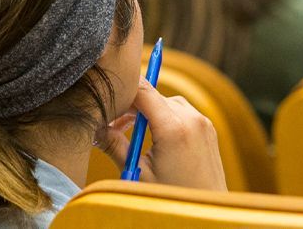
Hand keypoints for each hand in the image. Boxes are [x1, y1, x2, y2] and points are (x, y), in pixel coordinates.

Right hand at [96, 78, 227, 190]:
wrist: (205, 213)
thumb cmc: (171, 197)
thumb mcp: (138, 172)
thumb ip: (114, 145)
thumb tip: (93, 128)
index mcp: (174, 128)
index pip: (143, 90)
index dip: (122, 91)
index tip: (107, 102)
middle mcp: (192, 119)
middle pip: (154, 95)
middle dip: (132, 106)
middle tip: (114, 126)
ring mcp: (203, 123)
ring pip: (168, 101)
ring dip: (149, 111)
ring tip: (132, 132)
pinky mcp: (208, 129)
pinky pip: (182, 111)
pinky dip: (166, 117)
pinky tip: (154, 136)